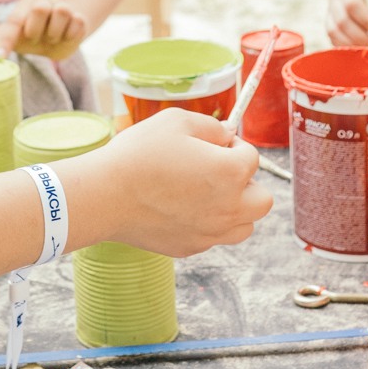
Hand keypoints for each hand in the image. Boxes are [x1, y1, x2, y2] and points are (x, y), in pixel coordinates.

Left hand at [0, 0, 87, 60]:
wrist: (60, 38)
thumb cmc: (32, 35)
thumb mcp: (15, 37)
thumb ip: (2, 41)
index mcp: (26, 4)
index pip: (14, 21)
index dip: (6, 40)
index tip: (0, 57)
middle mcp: (44, 2)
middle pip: (40, 8)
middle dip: (35, 31)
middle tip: (35, 38)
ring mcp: (64, 7)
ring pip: (62, 11)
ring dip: (54, 34)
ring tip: (51, 38)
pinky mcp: (80, 18)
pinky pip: (78, 24)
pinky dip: (70, 37)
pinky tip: (65, 37)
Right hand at [78, 109, 272, 255]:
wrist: (105, 195)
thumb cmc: (139, 154)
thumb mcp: (177, 121)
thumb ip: (212, 127)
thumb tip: (228, 136)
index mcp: (230, 173)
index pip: (253, 158)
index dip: (233, 146)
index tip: (213, 144)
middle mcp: (228, 207)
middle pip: (262, 200)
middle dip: (247, 183)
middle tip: (219, 172)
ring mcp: (211, 233)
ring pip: (244, 225)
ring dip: (235, 209)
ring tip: (206, 194)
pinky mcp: (191, 247)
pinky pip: (214, 237)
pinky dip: (208, 224)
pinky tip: (182, 208)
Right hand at [327, 0, 367, 47]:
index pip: (352, 4)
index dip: (366, 21)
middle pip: (343, 21)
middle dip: (361, 37)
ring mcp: (329, 12)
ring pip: (335, 32)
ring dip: (354, 44)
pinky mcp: (329, 27)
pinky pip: (333, 41)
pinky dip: (348, 48)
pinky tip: (362, 49)